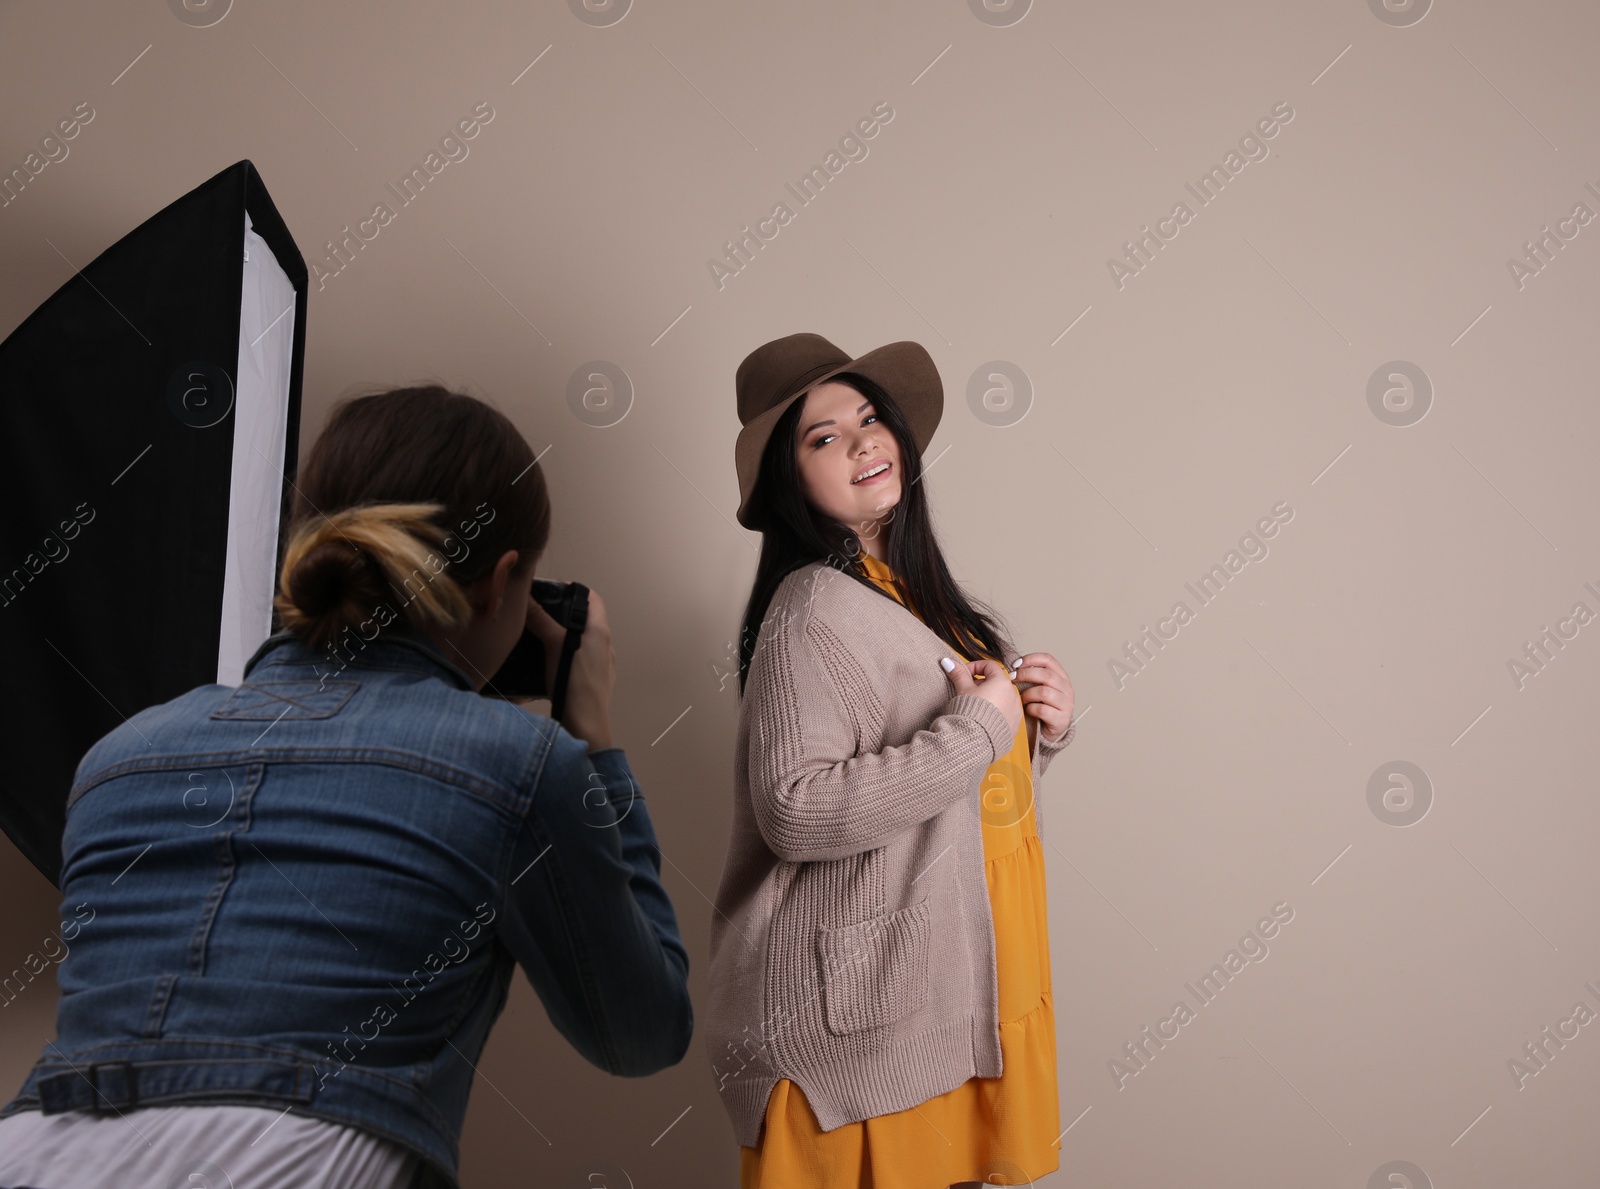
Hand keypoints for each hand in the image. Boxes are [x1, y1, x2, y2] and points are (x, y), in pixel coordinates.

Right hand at [523, 588, 615, 751]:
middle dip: (563, 616)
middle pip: (585, 621)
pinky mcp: (594, 683)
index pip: (593, 599)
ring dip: (562, 639)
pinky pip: (579, 663)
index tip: (554, 591)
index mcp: (600, 632)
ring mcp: (602, 667)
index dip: (575, 591)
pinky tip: (547, 665)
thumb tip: (525, 598)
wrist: (585, 725)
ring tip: (539, 639)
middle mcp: (605, 647)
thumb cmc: (574, 683)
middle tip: (540, 614)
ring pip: (581, 643)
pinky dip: (564, 658)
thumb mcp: (554, 645)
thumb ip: (540, 620)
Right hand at [943, 655, 1022, 738]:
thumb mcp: (963, 689)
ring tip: (975, 707)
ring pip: (1002, 698)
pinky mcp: (1014, 724)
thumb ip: (958, 674)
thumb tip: (948, 662)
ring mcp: (1016, 711)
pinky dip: (996, 712)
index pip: (989, 666)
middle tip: (967, 692)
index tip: (964, 675)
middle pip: (996, 682)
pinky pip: (1005, 713)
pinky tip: (983, 718)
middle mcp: (1013, 695)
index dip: (974, 667)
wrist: (975, 739)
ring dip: (989, 698)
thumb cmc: (971, 712)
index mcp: (1002, 682)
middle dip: (981, 684)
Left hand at [1010, 652, 1073, 741]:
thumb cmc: (1041, 707)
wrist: (1049, 731)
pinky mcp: (1061, 719)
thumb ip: (1032, 676)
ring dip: (1027, 694)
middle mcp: (1067, 689)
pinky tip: (1028, 710)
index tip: (1016, 663)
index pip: (1049, 660)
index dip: (1031, 658)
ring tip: (1021, 698)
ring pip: (1044, 692)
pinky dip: (1031, 709)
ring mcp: (1066, 705)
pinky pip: (1042, 710)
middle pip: (1046, 675)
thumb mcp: (1039, 687)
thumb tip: (1013, 666)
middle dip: (1025, 674)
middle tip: (1012, 678)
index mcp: (1062, 677)